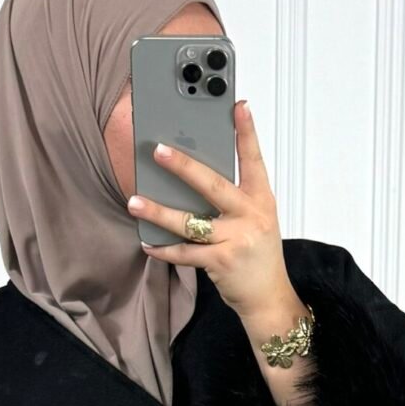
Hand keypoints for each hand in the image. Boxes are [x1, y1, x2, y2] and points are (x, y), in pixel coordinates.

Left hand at [127, 100, 298, 322]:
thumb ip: (233, 199)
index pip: (254, 160)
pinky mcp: (222, 262)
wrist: (269, 299)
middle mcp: (251, 216)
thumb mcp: (256, 220)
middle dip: (183, 166)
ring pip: (191, 222)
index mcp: (261, 200)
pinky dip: (164, 250)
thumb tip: (193, 177)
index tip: (238, 106)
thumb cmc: (258, 257)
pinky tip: (149, 243)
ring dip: (159, 212)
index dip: (247, 133)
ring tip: (135, 202)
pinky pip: (186, 253)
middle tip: (158, 150)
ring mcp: (237, 240)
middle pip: (213, 185)